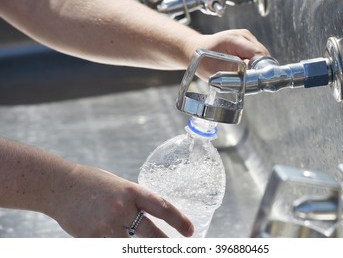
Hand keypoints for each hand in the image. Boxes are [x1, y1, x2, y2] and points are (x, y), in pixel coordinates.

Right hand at [50, 164, 193, 237]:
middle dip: (166, 246)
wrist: (61, 186)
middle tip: (176, 250)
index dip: (179, 220)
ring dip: (136, 248)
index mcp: (132, 191)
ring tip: (142, 243)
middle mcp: (122, 208)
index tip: (190, 231)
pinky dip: (115, 246)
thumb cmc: (92, 183)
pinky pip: (109, 248)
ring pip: (130, 246)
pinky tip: (115, 239)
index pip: (162, 207)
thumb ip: (134, 200)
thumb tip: (149, 216)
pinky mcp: (92, 237)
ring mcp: (106, 224)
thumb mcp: (119, 185)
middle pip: (151, 234)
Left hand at [185, 29, 269, 80]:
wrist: (195, 49)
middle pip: (262, 54)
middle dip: (259, 69)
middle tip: (251, 81)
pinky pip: (256, 55)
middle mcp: (243, 35)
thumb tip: (254, 75)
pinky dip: (253, 64)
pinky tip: (244, 69)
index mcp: (235, 40)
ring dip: (256, 66)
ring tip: (245, 75)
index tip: (258, 80)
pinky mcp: (247, 42)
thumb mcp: (217, 70)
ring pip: (261, 55)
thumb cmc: (202, 59)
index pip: (258, 54)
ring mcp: (246, 37)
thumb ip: (236, 71)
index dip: (261, 68)